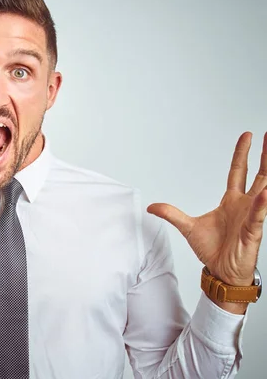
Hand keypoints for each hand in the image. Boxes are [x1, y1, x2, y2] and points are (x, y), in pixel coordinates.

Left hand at [147, 132, 266, 312]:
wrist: (220, 272)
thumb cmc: (212, 250)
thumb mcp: (188, 227)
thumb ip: (171, 214)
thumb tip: (152, 207)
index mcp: (231, 202)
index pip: (238, 172)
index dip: (242, 154)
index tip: (246, 137)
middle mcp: (244, 205)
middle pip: (257, 175)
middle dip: (263, 156)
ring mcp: (251, 216)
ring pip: (264, 190)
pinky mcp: (253, 231)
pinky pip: (259, 215)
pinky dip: (262, 204)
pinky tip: (265, 192)